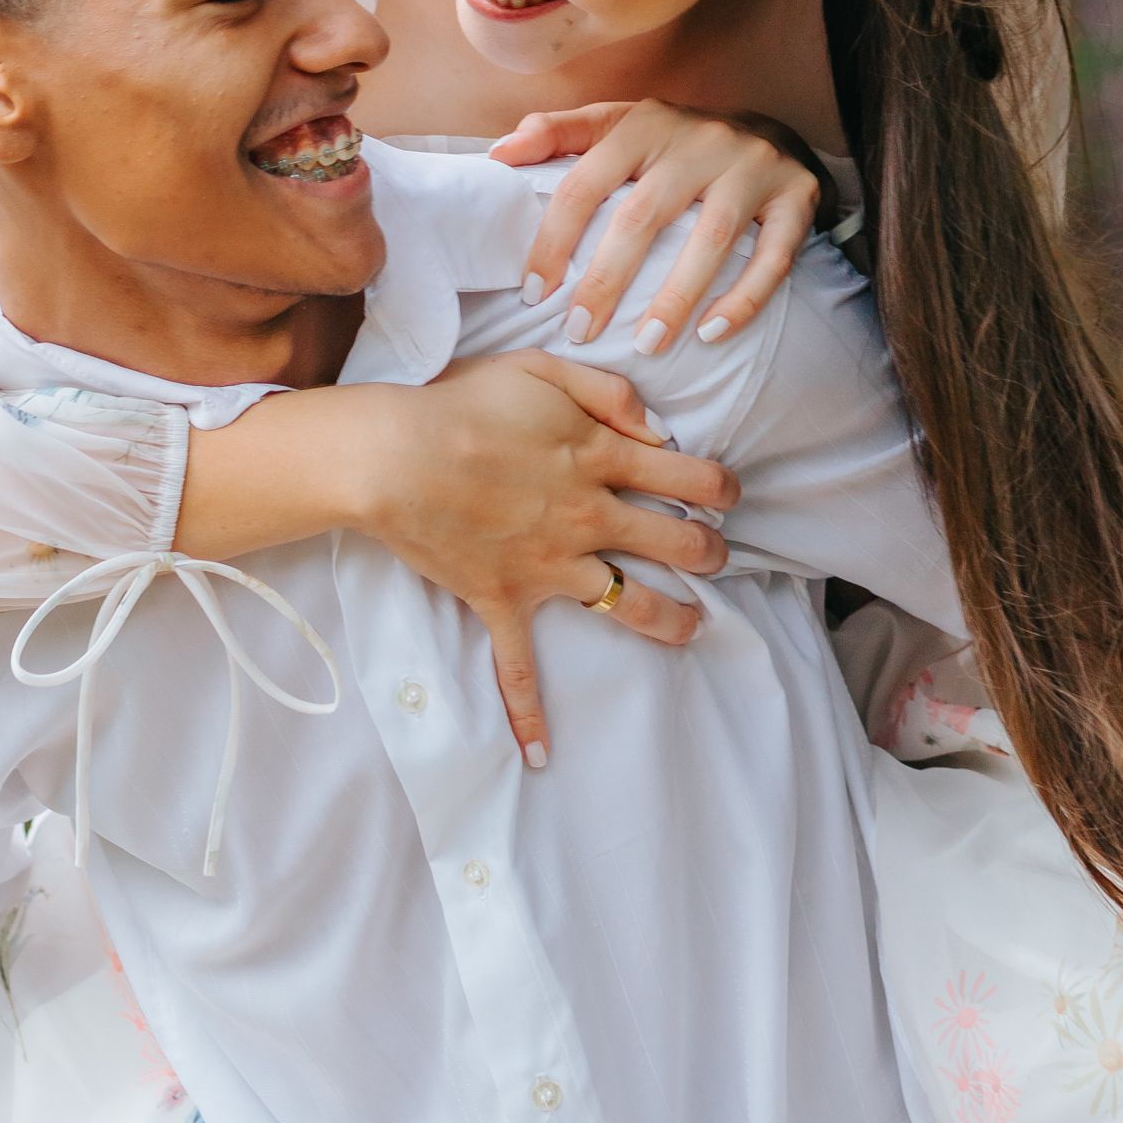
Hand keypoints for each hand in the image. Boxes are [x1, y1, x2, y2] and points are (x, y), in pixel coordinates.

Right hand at [360, 353, 736, 763]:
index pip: (689, 477)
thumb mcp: (540, 369)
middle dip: (710, 552)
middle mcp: (588, 516)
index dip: (720, 486)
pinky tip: (539, 753)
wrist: (393, 456)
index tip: (728, 494)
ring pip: (631, 604)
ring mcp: (549, 565)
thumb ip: (608, 390)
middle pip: (677, 544)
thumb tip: (659, 427)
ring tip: (693, 626)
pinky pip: (518, 666)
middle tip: (717, 555)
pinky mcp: (504, 599)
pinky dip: (526, 712)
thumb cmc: (460, 403)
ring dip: (672, 619)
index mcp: (600, 457)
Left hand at [491, 100, 823, 352]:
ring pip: (710, 238)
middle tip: (579, 332)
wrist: (771, 132)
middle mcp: (699, 138)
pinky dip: (744, 299)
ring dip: (676, 298)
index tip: (533, 292)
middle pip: (643, 215)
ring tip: (647, 345)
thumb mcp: (617, 125)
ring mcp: (753, 166)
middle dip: (606, 280)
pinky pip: (773, 256)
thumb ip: (558, 134)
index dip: (554, 239)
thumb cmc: (674, 144)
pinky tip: (713, 334)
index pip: (585, 182)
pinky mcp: (798, 195)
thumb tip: (498, 154)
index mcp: (644, 123)